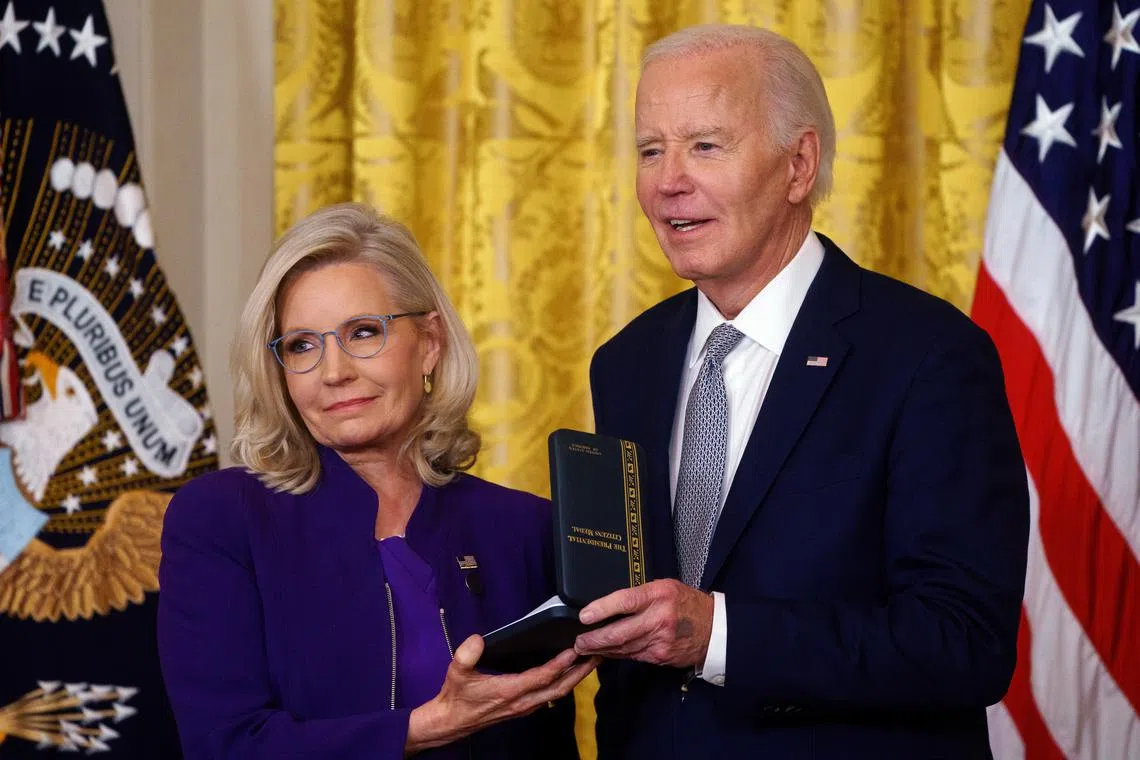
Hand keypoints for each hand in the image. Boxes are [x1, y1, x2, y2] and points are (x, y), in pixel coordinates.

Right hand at [405, 635, 598, 753]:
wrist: (451, 722)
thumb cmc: (456, 696)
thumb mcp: (457, 672)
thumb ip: (466, 655)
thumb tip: (478, 639)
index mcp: (509, 691)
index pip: (542, 677)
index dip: (560, 664)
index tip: (575, 649)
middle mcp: (522, 701)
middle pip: (559, 687)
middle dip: (580, 672)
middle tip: (597, 655)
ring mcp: (524, 707)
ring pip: (557, 693)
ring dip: (575, 678)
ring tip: (590, 662)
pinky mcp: (523, 707)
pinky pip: (550, 695)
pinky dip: (564, 683)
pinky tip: (570, 673)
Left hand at [574, 579, 713, 668]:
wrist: (715, 630)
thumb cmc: (686, 603)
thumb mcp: (665, 588)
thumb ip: (641, 595)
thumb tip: (610, 604)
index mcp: (659, 595)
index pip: (626, 601)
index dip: (602, 609)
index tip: (584, 616)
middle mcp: (659, 618)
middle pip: (620, 632)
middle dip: (595, 639)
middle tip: (578, 641)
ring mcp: (660, 641)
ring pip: (623, 648)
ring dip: (602, 649)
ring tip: (584, 648)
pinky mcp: (660, 656)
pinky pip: (633, 655)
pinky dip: (617, 654)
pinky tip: (605, 652)